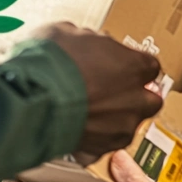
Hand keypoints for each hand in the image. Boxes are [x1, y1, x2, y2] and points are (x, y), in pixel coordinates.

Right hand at [32, 23, 161, 156]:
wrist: (32, 97)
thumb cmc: (52, 61)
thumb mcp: (69, 32)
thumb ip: (88, 41)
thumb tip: (85, 42)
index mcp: (133, 66)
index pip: (150, 66)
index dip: (133, 63)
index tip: (120, 62)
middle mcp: (135, 100)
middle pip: (149, 100)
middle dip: (133, 95)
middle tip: (111, 87)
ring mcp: (119, 128)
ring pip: (127, 124)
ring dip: (113, 117)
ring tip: (87, 108)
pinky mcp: (99, 149)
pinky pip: (101, 145)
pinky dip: (91, 138)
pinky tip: (75, 126)